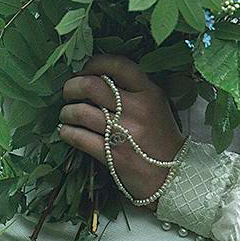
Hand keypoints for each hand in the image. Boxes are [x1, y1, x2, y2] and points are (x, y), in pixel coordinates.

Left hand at [57, 54, 185, 207]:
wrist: (173, 177)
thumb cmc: (161, 138)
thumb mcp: (156, 105)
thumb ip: (133, 89)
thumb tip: (97, 76)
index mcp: (149, 92)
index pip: (118, 65)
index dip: (95, 63)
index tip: (85, 69)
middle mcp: (137, 109)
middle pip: (92, 86)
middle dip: (72, 86)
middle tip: (68, 92)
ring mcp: (124, 133)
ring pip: (81, 112)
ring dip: (67, 111)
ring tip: (67, 114)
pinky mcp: (112, 155)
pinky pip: (79, 138)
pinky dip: (67, 132)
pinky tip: (66, 131)